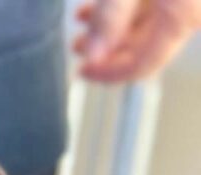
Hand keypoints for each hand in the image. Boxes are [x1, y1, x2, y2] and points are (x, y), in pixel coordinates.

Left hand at [74, 0, 200, 81]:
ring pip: (147, 25)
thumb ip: (111, 15)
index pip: (142, 65)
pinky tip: (102, 4)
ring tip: (85, 20)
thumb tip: (94, 54)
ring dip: (113, 27)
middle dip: (106, 48)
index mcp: (183, 16)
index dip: (108, 73)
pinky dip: (127, 9)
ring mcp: (187, 0)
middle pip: (143, 48)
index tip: (83, 71)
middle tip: (79, 44)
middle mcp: (189, 12)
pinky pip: (155, 6)